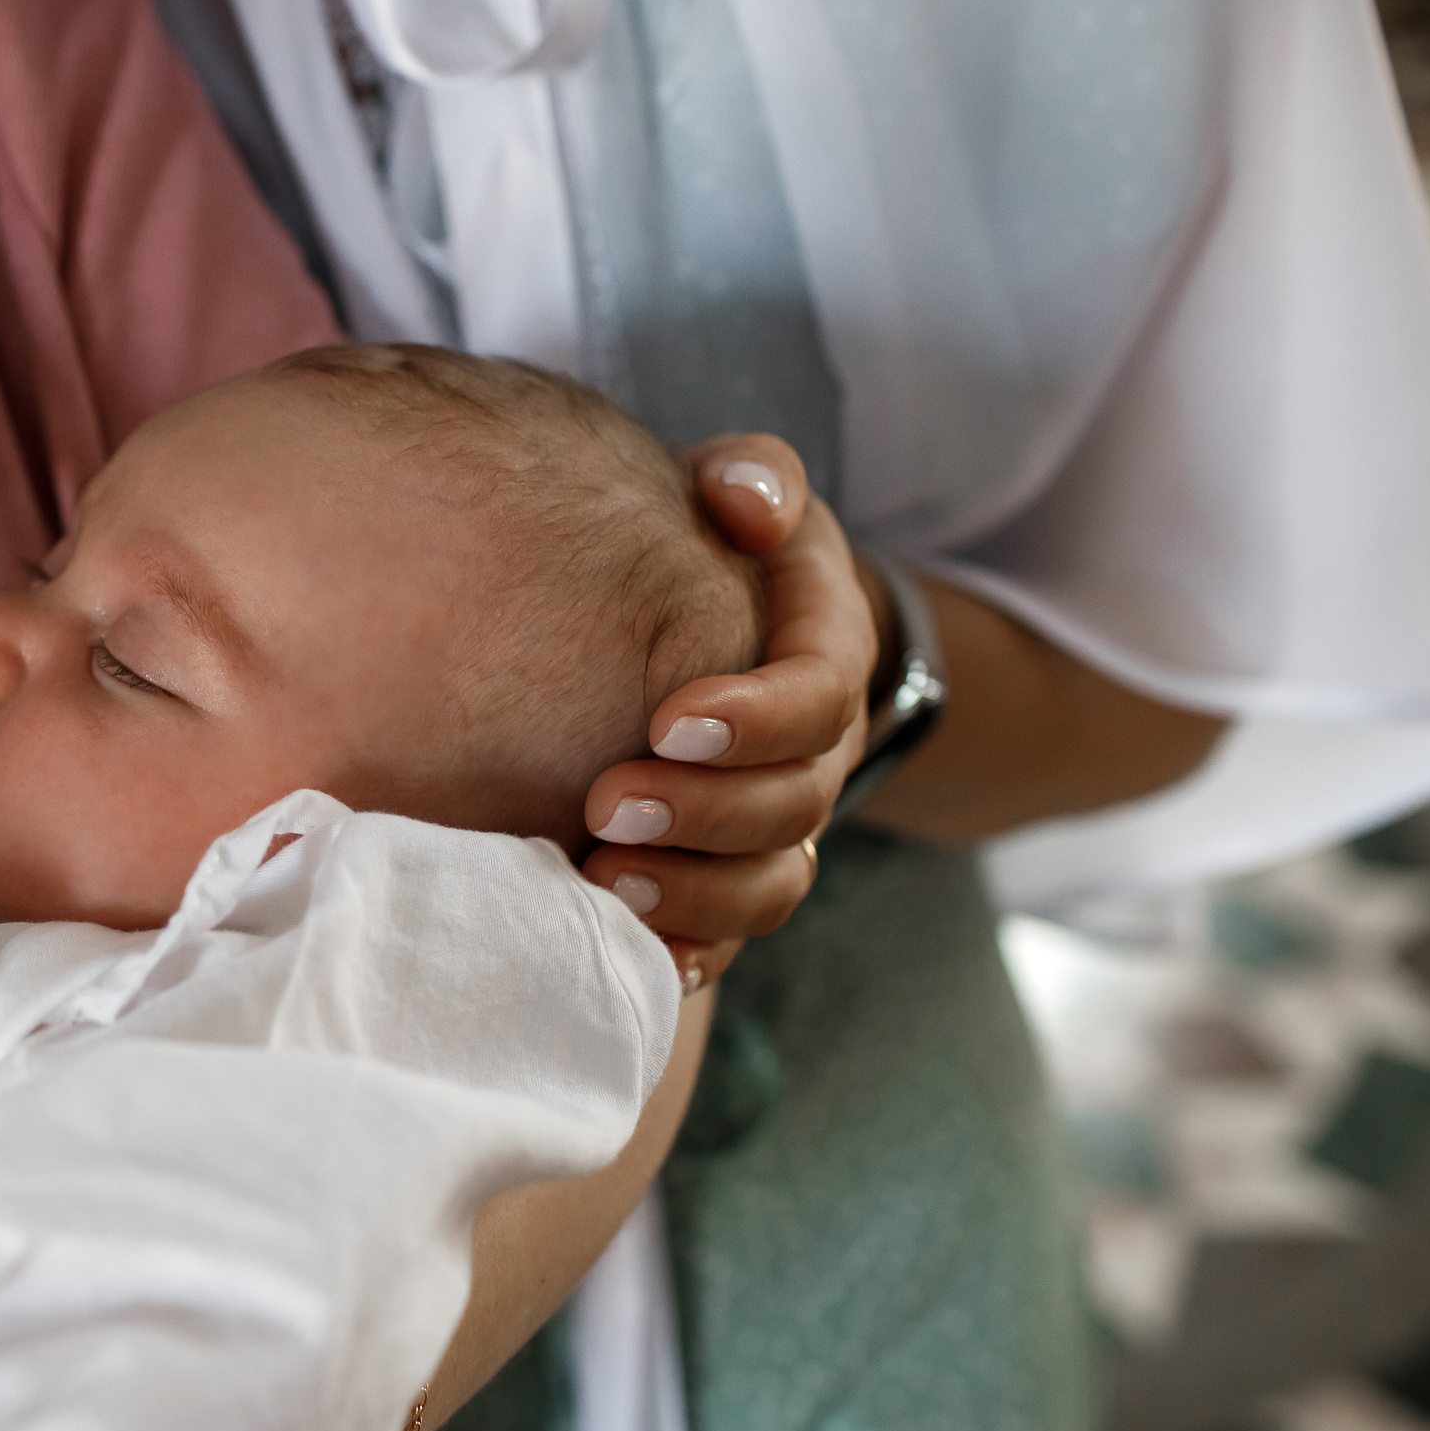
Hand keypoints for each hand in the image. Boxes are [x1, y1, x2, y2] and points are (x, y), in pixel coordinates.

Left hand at [581, 436, 875, 987]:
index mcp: (825, 658)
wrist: (722, 623)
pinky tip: (618, 949)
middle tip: (607, 803)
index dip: (755, 719)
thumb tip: (747, 501)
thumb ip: (754, 477)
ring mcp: (780, 827)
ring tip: (603, 881)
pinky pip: (730, 940)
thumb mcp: (745, 491)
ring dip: (692, 896)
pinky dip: (684, 952)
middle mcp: (816, 753)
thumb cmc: (718, 548)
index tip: (667, 719)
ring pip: (770, 888)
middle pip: (793, 808)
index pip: (820, 699)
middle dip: (705, 814)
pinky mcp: (732, 878)